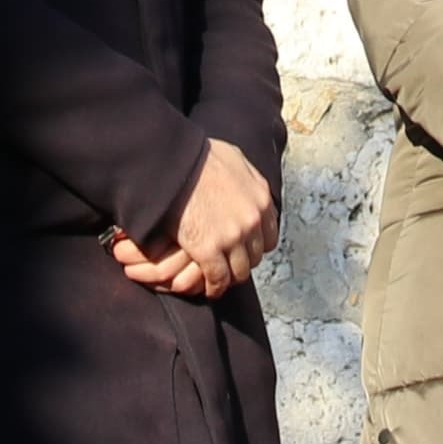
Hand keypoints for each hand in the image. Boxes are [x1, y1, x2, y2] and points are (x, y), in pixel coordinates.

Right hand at [110, 140, 277, 297]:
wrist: (173, 163)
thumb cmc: (197, 156)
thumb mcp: (234, 158)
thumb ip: (247, 175)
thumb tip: (248, 180)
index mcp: (261, 199)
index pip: (269, 235)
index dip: (255, 244)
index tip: (243, 247)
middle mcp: (253, 220)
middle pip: (256, 256)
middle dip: (242, 260)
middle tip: (229, 263)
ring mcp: (233, 237)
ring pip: (239, 271)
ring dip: (229, 276)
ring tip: (218, 278)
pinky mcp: (209, 250)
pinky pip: (218, 279)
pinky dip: (214, 287)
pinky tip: (208, 287)